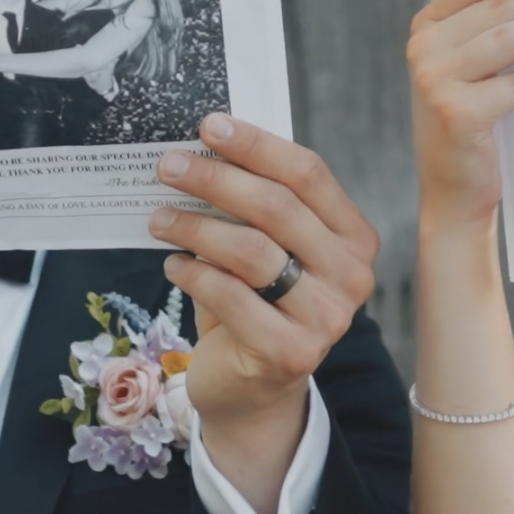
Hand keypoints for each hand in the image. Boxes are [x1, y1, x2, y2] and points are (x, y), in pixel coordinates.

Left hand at [147, 115, 381, 495]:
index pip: (309, 174)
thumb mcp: (266, 247)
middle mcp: (352, 276)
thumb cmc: (256, 303)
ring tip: (159, 218)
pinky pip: (231, 297)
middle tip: (169, 165)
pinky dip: (194, 273)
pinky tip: (174, 264)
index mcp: (354, 237)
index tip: (209, 126)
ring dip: (196, 226)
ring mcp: (327, 318)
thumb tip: (204, 147)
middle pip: (279, 207)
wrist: (252, 387)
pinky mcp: (291, 353)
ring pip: (253, 251)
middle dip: (216, 179)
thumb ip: (254, 205)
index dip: (256, 145)